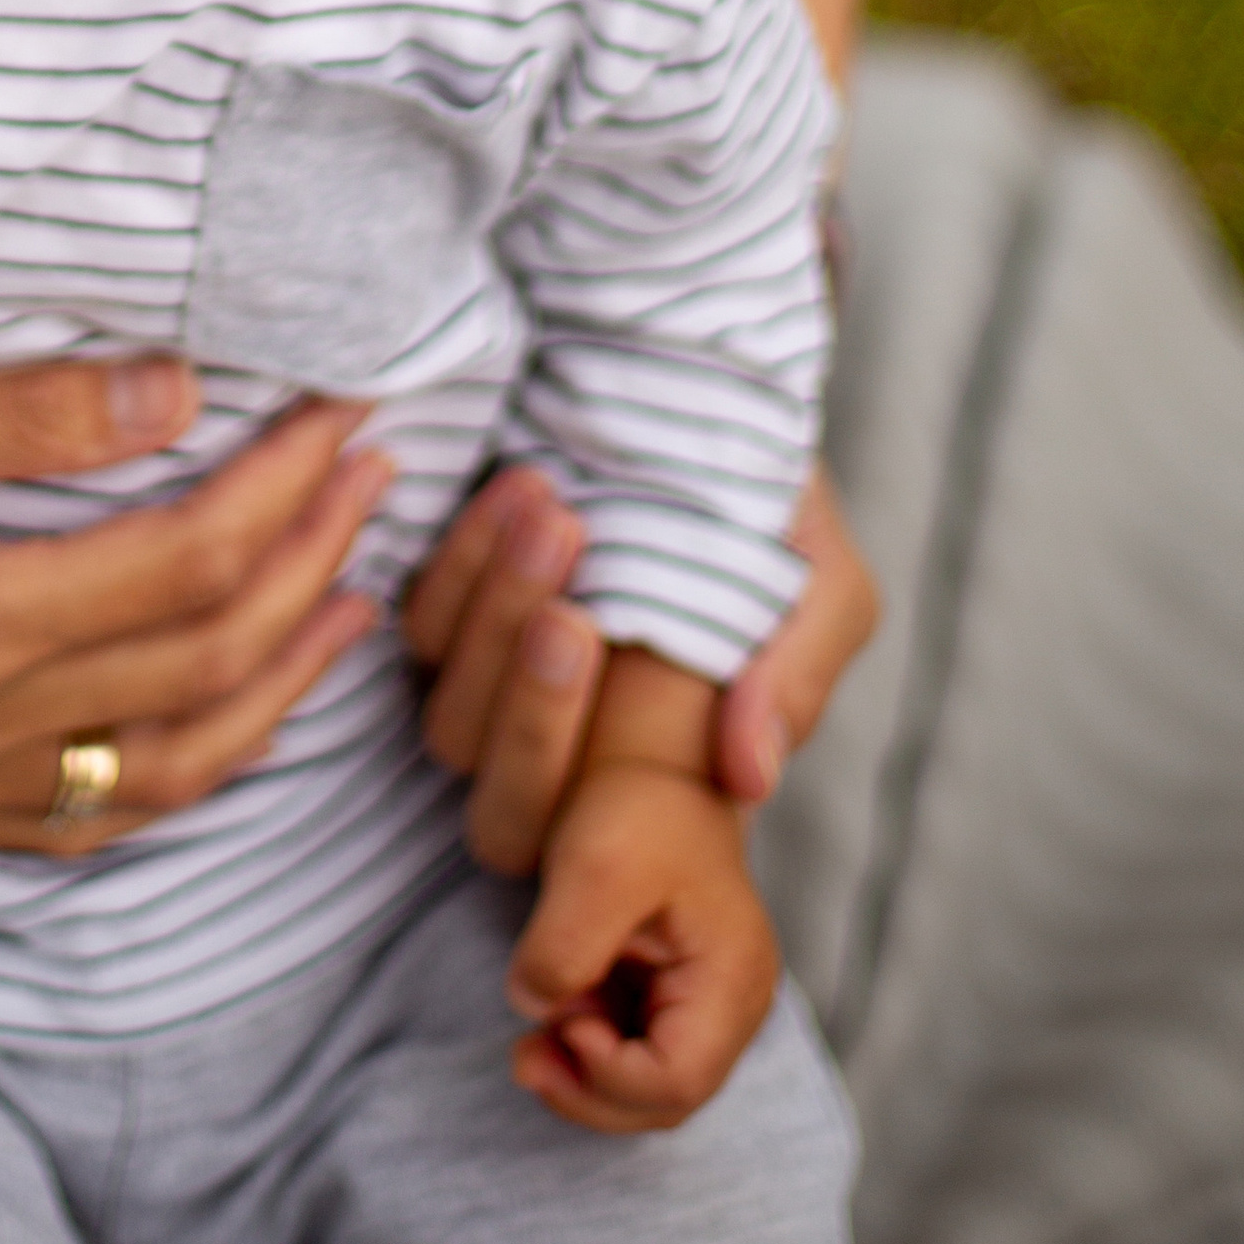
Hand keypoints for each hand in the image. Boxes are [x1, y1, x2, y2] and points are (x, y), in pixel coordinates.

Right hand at [0, 260, 392, 853]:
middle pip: (200, 658)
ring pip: (171, 760)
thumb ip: (12, 409)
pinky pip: (95, 816)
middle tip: (373, 464)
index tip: (340, 408)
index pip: (184, 564)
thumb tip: (176, 388)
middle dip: (308, 557)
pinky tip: (233, 710)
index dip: (283, 487)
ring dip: (281, 675)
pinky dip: (191, 764)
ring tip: (352, 586)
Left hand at [404, 460, 879, 869]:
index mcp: (655, 781)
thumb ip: (794, 677)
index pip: (585, 840)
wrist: (698, 402)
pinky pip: (423, 627)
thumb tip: (751, 777)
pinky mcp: (447, 624)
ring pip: (454, 722)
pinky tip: (516, 492)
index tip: (597, 648)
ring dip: (496, 620)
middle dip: (532, 710)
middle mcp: (564, 758)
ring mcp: (495, 697)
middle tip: (570, 615)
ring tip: (553, 515)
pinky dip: (462, 563)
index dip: (574, 763)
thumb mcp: (819, 589)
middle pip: (503, 805)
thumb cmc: (765, 512)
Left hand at [505, 760, 777, 1135]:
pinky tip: (553, 1016)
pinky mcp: (676, 997)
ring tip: (534, 1038)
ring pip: (648, 1091)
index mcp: (732, 977)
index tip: (561, 1018)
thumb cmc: (637, 805)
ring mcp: (708, 1004)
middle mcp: (735, 1003)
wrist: (652, 763)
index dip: (607, 1074)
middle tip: (523, 1056)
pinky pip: (636, 1057)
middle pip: (666, 1102)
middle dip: (589, 1090)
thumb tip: (534, 1012)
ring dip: (585, 1077)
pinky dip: (589, 1054)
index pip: (675, 1080)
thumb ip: (562, 950)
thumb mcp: (591, 866)